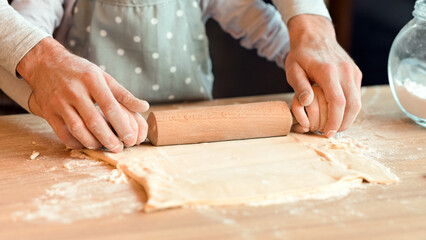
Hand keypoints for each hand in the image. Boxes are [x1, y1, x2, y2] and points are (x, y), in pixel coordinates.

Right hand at [18, 37, 148, 151]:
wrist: (46, 63)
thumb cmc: (81, 72)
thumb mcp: (103, 76)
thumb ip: (123, 94)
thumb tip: (144, 107)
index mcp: (92, 80)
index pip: (110, 107)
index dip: (122, 125)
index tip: (131, 138)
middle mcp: (74, 91)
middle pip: (94, 122)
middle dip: (109, 139)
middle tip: (119, 148)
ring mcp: (59, 102)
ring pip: (78, 130)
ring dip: (93, 143)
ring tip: (104, 146)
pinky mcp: (48, 112)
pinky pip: (63, 134)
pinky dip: (76, 143)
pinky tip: (86, 144)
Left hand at [285, 15, 361, 136]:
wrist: (315, 35)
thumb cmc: (301, 55)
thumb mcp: (292, 69)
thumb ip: (300, 86)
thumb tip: (306, 103)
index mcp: (329, 71)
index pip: (338, 101)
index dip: (334, 120)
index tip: (327, 132)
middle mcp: (345, 71)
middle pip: (352, 105)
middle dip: (343, 124)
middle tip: (330, 133)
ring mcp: (353, 72)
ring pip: (357, 102)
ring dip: (348, 118)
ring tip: (334, 127)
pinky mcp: (356, 73)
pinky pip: (356, 95)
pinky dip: (350, 108)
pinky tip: (338, 115)